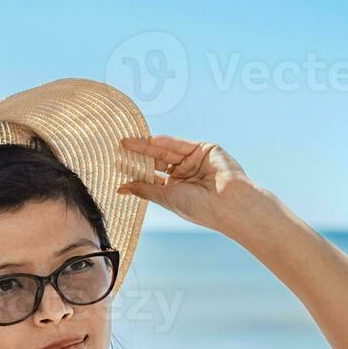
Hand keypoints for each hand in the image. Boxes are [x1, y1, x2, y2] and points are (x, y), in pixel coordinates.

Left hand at [117, 135, 263, 233]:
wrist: (229, 204)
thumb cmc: (200, 208)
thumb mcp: (167, 197)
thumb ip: (144, 189)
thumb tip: (121, 188)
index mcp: (178, 189)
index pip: (154, 176)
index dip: (137, 170)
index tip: (118, 165)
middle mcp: (187, 174)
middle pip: (159, 160)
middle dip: (140, 155)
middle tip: (120, 148)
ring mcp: (196, 161)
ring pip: (168, 151)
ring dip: (148, 146)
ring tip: (127, 143)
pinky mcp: (206, 149)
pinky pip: (181, 144)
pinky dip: (166, 142)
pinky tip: (149, 140)